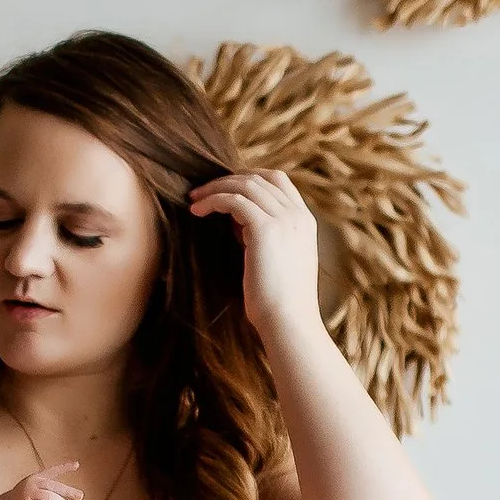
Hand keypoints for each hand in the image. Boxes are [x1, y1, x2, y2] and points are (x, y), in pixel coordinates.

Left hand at [188, 168, 325, 352]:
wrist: (288, 322)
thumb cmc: (279, 303)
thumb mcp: (278, 261)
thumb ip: (265, 238)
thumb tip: (235, 223)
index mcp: (305, 222)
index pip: (279, 180)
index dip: (250, 177)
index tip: (226, 186)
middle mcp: (297, 216)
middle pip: (260, 177)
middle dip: (228, 179)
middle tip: (202, 190)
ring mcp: (284, 220)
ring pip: (245, 185)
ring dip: (216, 188)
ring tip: (194, 199)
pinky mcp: (265, 229)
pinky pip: (233, 200)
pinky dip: (213, 201)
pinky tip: (196, 211)